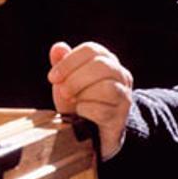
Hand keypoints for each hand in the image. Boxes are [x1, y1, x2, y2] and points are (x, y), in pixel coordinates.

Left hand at [48, 41, 132, 159]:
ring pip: (107, 87)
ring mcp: (124, 97)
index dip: (68, 62)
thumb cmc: (78, 99)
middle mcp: (120, 75)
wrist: (90, 131)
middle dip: (74, 79)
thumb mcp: (67, 79)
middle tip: (63, 91)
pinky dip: (85, 110)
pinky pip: (103, 110)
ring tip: (73, 101)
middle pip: (101, 65)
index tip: (53, 78)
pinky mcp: (120, 118)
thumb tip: (59, 47)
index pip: (91, 49)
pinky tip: (80, 112)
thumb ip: (62, 63)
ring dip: (82, 94)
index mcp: (106, 60)